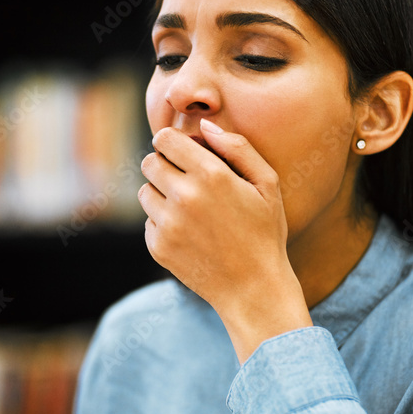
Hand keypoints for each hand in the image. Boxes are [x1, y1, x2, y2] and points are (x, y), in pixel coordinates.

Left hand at [138, 118, 311, 362]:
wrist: (254, 288)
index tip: (183, 152)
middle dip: (165, 166)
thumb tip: (205, 125)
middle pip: (149, 163)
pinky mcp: (158, 246)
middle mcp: (184, 196)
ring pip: (145, 192)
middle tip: (186, 181)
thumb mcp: (267, 184)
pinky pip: (148, 221)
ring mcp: (168, 223)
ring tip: (190, 209)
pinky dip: (162, 223)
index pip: (164, 139)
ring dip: (161, 195)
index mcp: (211, 174)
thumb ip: (238, 147)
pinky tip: (190, 234)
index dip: (172, 142)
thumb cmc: (265, 232)